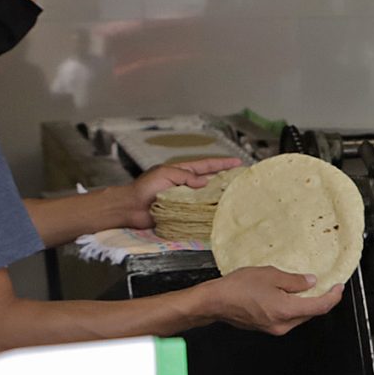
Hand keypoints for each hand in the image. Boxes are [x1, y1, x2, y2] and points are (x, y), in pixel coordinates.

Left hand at [118, 158, 243, 229]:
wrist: (132, 207)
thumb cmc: (145, 188)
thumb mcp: (166, 174)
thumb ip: (186, 176)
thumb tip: (205, 182)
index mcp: (182, 172)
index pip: (206, 165)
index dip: (222, 163)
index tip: (238, 162)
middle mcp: (186, 185)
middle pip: (210, 181)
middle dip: (225, 179)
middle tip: (241, 180)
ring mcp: (185, 199)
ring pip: (207, 197)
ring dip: (219, 196)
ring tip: (236, 197)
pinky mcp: (183, 212)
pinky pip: (199, 211)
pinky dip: (209, 211)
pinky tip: (219, 212)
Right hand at [199, 266, 343, 334]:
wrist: (214, 302)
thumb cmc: (237, 288)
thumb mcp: (270, 275)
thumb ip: (294, 281)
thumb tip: (310, 282)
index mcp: (286, 311)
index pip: (320, 307)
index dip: (333, 297)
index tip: (339, 287)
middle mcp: (282, 324)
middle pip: (311, 313)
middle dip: (321, 300)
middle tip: (326, 285)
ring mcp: (274, 328)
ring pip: (299, 316)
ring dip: (306, 303)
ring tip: (306, 287)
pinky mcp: (266, 327)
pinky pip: (287, 318)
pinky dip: (293, 307)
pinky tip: (289, 295)